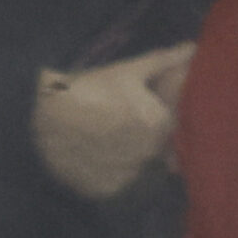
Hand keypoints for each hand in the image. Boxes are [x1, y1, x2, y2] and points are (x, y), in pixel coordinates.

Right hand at [31, 42, 195, 201]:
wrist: (43, 117)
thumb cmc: (89, 89)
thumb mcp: (127, 70)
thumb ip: (164, 61)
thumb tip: (194, 47)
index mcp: (161, 125)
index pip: (172, 127)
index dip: (157, 118)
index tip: (138, 112)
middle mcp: (148, 155)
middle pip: (154, 149)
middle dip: (142, 138)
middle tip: (117, 124)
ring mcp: (126, 175)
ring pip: (134, 168)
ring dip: (126, 158)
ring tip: (102, 140)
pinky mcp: (104, 190)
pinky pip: (114, 183)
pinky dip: (108, 173)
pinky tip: (92, 156)